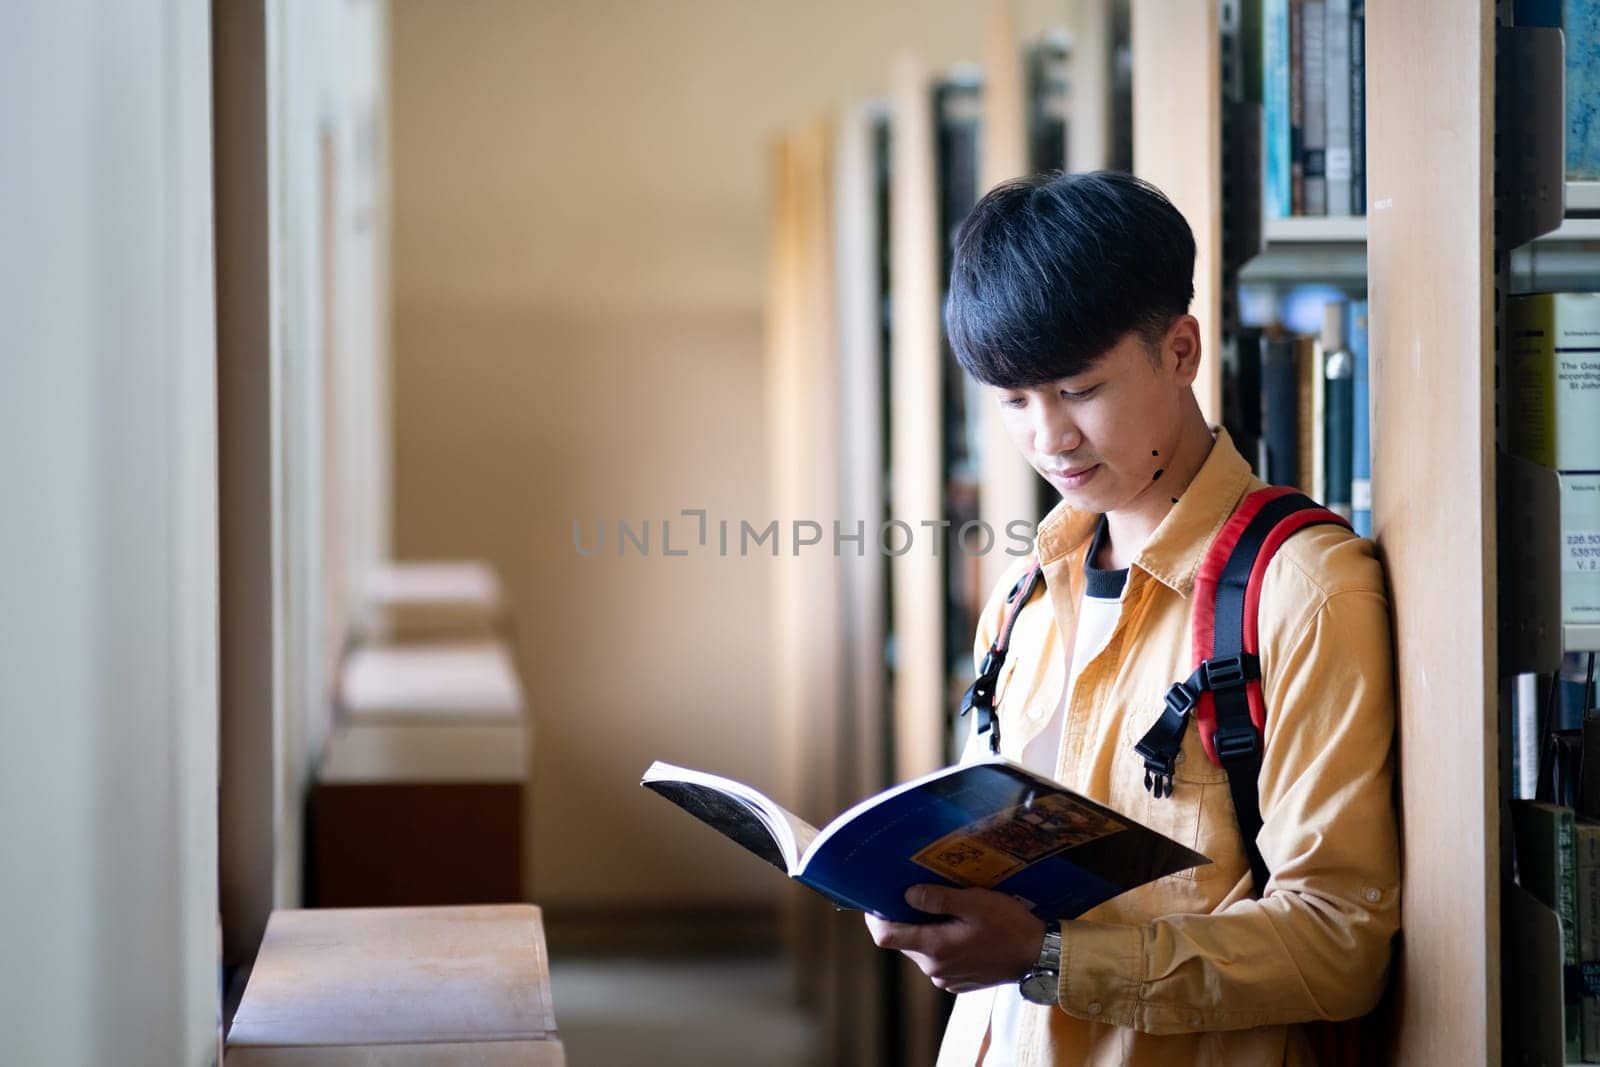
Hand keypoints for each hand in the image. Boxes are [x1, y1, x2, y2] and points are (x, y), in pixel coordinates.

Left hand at [864, 884, 1046, 993]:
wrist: (1039, 957)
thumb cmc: (1009, 926)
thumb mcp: (974, 902)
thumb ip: (938, 899)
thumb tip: (907, 895)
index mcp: (935, 948)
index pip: (885, 936)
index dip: (875, 918)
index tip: (876, 899)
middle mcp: (934, 969)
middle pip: (903, 942)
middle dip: (904, 919)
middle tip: (915, 894)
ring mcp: (946, 979)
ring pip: (920, 951)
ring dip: (924, 931)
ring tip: (943, 910)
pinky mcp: (958, 983)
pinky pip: (937, 961)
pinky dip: (939, 944)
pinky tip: (957, 929)